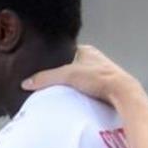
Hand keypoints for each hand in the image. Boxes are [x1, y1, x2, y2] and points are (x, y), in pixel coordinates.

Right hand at [21, 44, 144, 106]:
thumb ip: (45, 78)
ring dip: (72, 84)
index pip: (64, 51)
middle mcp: (94, 59)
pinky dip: (80, 92)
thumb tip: (26, 83)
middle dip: (62, 73)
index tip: (43, 68)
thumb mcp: (67, 75)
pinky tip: (75, 98)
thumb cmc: (99, 78)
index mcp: (86, 50)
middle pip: (71, 65)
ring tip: (61, 91)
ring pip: (80, 77)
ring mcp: (100, 72)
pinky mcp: (104, 85)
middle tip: (50, 81)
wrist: (121, 93)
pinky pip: (87, 87)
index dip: (54, 59)